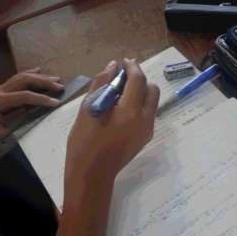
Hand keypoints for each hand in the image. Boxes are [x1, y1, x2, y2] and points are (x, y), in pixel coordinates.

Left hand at [0, 69, 62, 141]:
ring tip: (55, 79)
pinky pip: (16, 78)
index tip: (56, 103)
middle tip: (60, 86)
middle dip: (44, 83)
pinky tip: (38, 71)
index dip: (42, 99)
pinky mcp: (1, 90)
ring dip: (40, 77)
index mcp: (0, 102)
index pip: (25, 96)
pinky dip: (29, 74)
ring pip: (22, 77)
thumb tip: (33, 118)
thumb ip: (16, 124)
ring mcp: (0, 88)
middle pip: (25, 80)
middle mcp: (1, 91)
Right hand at [64, 59, 159, 204]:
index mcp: (130, 110)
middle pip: (151, 89)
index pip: (138, 80)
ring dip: (140, 93)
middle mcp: (145, 119)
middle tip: (121, 79)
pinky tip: (121, 109)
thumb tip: (113, 67)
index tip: (123, 62)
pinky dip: (139, 105)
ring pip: (152, 102)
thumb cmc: (84, 141)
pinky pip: (148, 114)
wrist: (92, 173)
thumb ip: (102, 84)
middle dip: (139, 80)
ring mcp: (147, 130)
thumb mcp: (88, 108)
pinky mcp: (145, 138)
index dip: (131, 67)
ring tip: (119, 94)